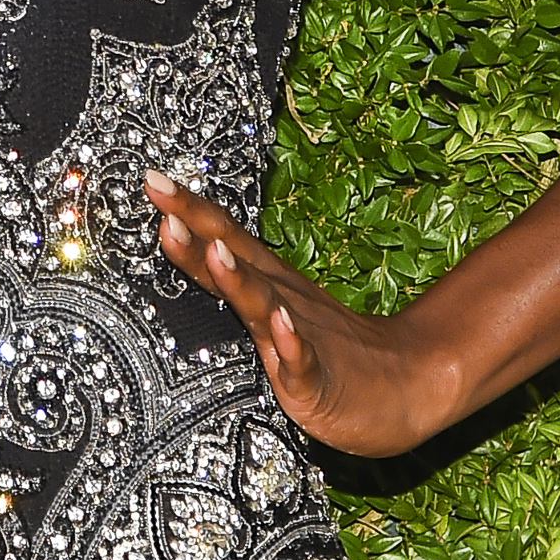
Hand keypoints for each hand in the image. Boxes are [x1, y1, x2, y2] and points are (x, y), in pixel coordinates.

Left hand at [143, 171, 458, 457]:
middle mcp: (280, 300)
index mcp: (267, 283)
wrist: (408, 382)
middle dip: (195, 223)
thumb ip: (230, 284)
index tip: (151, 177)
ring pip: (263, 304)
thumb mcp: (274, 309)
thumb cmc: (332, 348)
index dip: (186, 208)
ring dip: (238, 277)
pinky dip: (292, 343)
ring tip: (215, 251)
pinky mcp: (318, 380)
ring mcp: (300, 338)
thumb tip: (186, 250)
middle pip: (233, 255)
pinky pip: (302, 359)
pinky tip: (280, 326)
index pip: (222, 236)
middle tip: (160, 190)